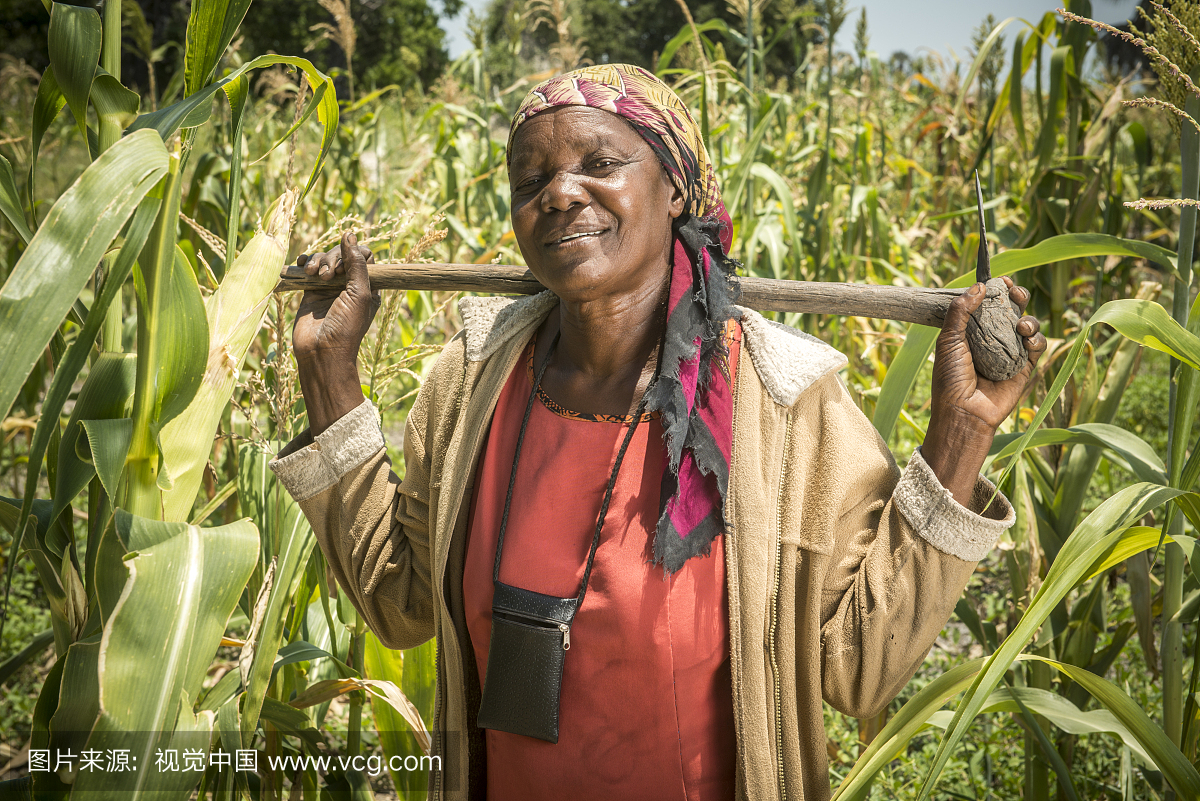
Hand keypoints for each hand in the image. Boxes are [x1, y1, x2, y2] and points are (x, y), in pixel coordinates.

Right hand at [292, 230, 380, 434]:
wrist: (321, 352)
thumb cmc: (346, 327)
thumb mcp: (359, 293)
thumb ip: (356, 264)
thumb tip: (350, 234)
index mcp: (368, 286)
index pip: (364, 256)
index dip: (353, 254)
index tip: (345, 266)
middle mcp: (350, 285)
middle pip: (342, 254)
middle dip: (333, 258)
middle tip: (328, 276)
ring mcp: (329, 288)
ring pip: (324, 259)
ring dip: (318, 260)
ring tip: (313, 275)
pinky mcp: (310, 291)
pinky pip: (308, 268)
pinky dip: (305, 262)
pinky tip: (302, 264)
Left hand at [922, 277, 1046, 505]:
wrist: (964, 412)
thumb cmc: (951, 378)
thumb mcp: (948, 341)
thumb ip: (961, 311)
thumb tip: (979, 285)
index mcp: (972, 331)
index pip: (988, 303)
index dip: (996, 290)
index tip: (1000, 280)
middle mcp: (992, 339)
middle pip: (1012, 309)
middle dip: (1018, 296)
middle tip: (1016, 293)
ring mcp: (1010, 352)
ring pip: (1028, 325)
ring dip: (1029, 319)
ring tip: (1021, 326)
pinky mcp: (1024, 367)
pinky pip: (1038, 347)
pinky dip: (1037, 340)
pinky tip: (1028, 341)